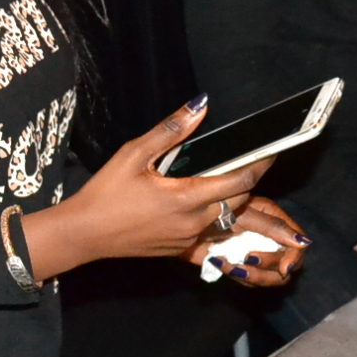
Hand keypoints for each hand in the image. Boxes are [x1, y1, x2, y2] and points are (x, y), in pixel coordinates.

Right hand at [24, 98, 276, 279]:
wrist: (85, 233)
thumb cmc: (105, 193)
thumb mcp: (133, 154)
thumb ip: (170, 130)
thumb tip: (199, 105)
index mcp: (186, 197)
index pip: (239, 181)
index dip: (259, 165)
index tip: (271, 150)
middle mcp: (193, 222)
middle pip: (239, 201)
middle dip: (248, 182)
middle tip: (248, 162)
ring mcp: (188, 240)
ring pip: (226, 220)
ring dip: (233, 202)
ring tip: (228, 183)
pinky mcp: (180, 251)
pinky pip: (210, 237)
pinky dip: (216, 222)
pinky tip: (208, 211)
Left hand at [187, 194, 309, 286]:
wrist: (183, 224)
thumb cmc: (214, 213)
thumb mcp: (245, 215)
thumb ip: (274, 228)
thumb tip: (303, 242)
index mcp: (275, 220)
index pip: (299, 244)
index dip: (294, 258)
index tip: (283, 268)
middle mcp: (270, 239)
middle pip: (287, 265)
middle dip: (267, 268)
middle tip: (247, 260)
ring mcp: (257, 254)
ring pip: (271, 278)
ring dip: (251, 276)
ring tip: (231, 266)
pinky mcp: (243, 266)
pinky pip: (251, 281)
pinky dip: (238, 276)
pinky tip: (221, 264)